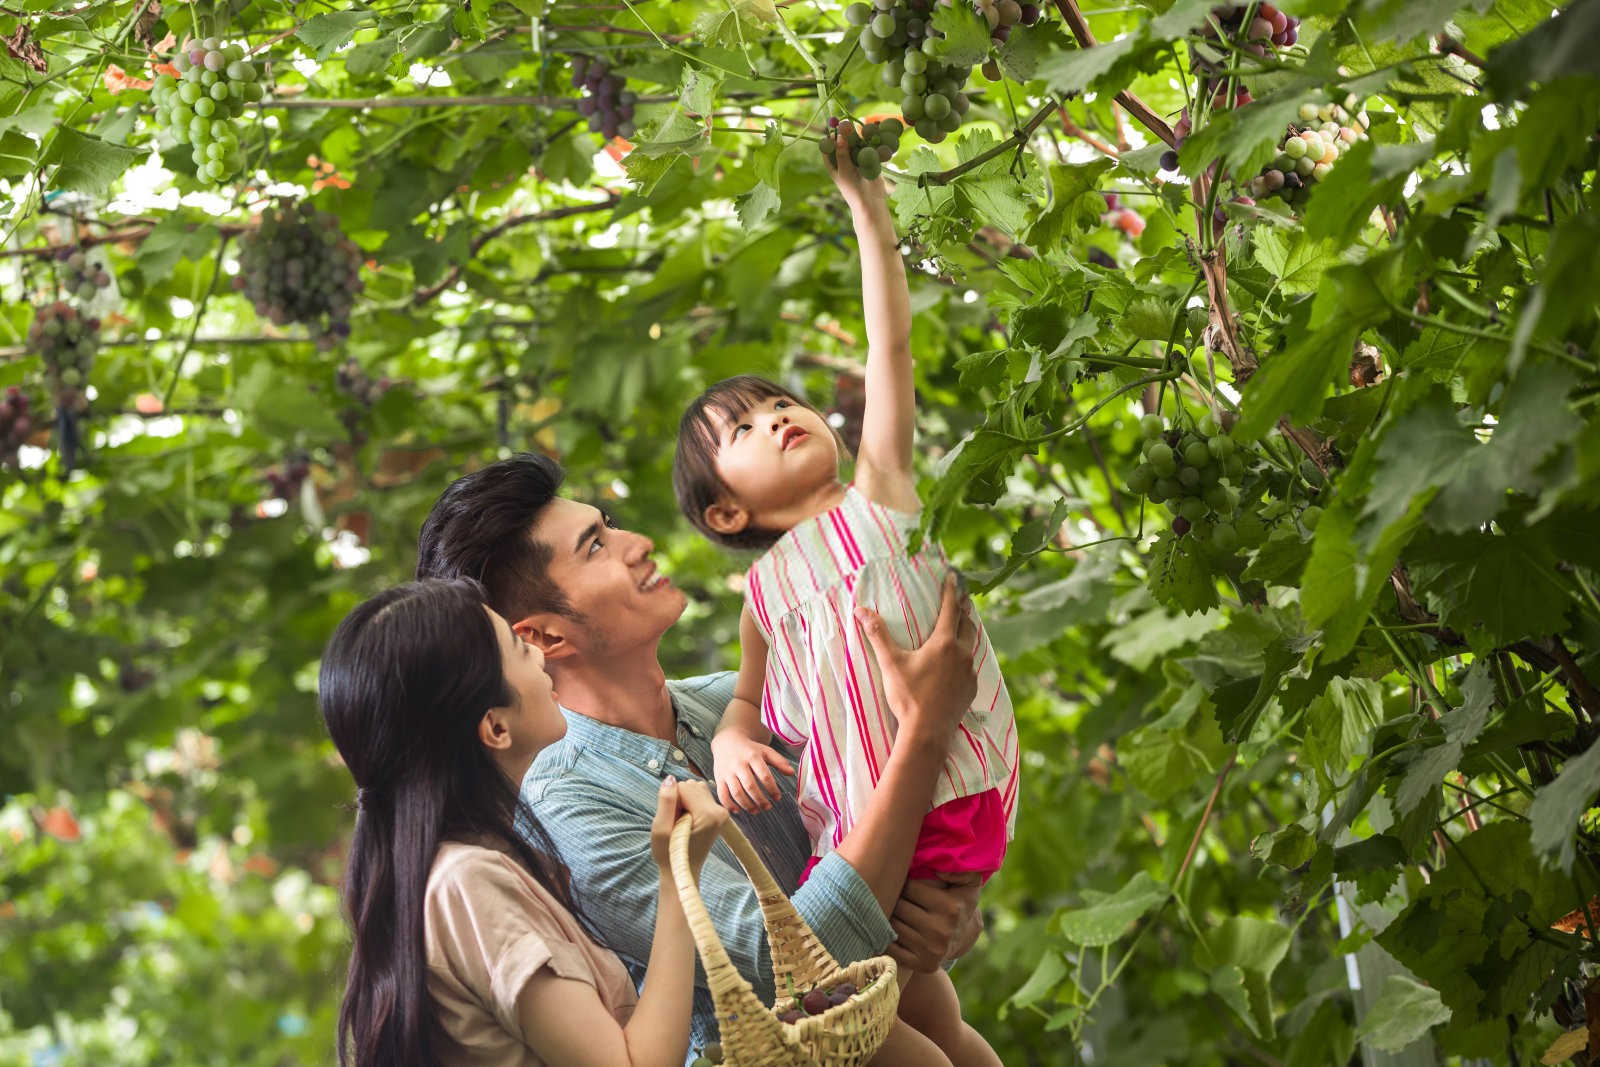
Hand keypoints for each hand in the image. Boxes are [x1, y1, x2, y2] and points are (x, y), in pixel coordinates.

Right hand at [648, 778, 729, 882]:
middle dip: (678, 800)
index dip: (671, 801)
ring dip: (683, 801)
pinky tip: (686, 821)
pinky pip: (699, 795)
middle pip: (691, 786)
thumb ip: (666, 801)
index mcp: (709, 815)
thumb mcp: (661, 828)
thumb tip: (670, 778)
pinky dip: (689, 804)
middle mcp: (720, 811)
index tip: (671, 821)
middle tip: (676, 824)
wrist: (683, 870)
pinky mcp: (718, 812)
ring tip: (680, 823)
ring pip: (694, 788)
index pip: (683, 787)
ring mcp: (721, 812)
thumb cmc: (668, 854)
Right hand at [711, 728, 794, 812]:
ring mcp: (727, 772)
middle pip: (750, 786)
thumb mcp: (765, 751)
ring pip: (737, 792)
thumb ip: (779, 761)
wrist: (727, 742)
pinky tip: (738, 811)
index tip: (777, 798)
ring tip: (756, 811)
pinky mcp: (719, 778)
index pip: (764, 776)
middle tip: (768, 807)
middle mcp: (739, 764)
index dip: (772, 789)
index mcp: (752, 756)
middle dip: (760, 800)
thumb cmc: (750, 749)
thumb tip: (792, 773)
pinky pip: (722, 794)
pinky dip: (729, 805)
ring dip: (747, 805)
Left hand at [825, 126, 889, 210]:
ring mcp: (855, 158)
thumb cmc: (853, 189)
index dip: (830, 136)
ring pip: (856, 142)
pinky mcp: (868, 159)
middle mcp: (842, 159)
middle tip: (848, 123)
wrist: (870, 201)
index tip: (834, 128)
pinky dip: (870, 141)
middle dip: (846, 133)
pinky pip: (868, 147)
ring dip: (859, 135)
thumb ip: (842, 153)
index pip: (828, 145)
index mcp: (832, 163)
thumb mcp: (845, 171)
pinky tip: (873, 134)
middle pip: (842, 141)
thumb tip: (839, 135)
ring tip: (861, 126)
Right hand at [855, 575, 977, 748]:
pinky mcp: (971, 689)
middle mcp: (962, 654)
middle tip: (963, 597)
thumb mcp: (891, 663)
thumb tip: (861, 610)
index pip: (950, 609)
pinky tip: (962, 660)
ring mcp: (970, 672)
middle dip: (964, 609)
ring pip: (973, 644)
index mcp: (944, 643)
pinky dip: (968, 655)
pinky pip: (972, 665)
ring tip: (965, 624)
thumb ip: (878, 635)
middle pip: (967, 624)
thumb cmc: (908, 696)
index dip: (951, 591)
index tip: (954, 577)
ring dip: (968, 631)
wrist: (927, 732)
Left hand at [885, 874, 983, 972]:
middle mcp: (941, 930)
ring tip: (891, 910)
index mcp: (950, 907)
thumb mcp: (967, 883)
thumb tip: (940, 872)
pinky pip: (892, 949)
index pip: (909, 888)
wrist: (963, 938)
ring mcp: (931, 950)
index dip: (903, 883)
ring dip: (889, 917)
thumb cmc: (959, 902)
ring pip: (893, 926)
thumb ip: (962, 870)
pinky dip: (886, 939)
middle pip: (899, 907)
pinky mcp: (923, 965)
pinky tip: (890, 930)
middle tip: (893, 896)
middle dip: (894, 899)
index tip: (904, 883)